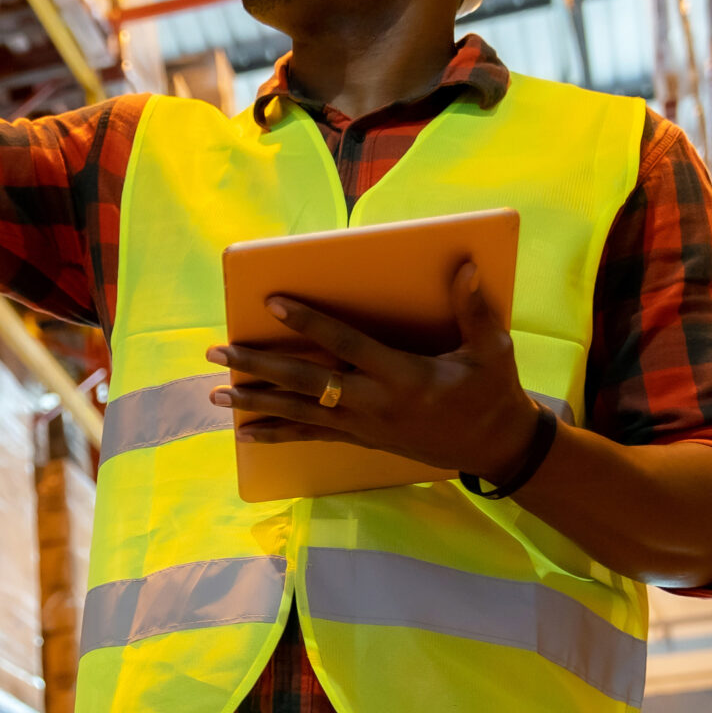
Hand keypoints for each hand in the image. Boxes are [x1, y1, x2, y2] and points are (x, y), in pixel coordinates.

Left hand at [207, 259, 541, 477]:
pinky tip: (246, 434)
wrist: (495, 446)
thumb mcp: (491, 350)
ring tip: (216, 392)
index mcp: (403, 375)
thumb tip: (465, 265)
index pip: (345, 343)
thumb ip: (473, 309)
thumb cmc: (492, 392)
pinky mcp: (361, 440)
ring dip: (255, 402)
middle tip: (218, 351)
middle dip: (258, 365)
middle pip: (305, 381)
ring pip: (299, 412)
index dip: (309, 322)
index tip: (273, 303)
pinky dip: (277, 434)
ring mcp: (364, 425)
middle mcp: (375, 402)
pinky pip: (311, 437)